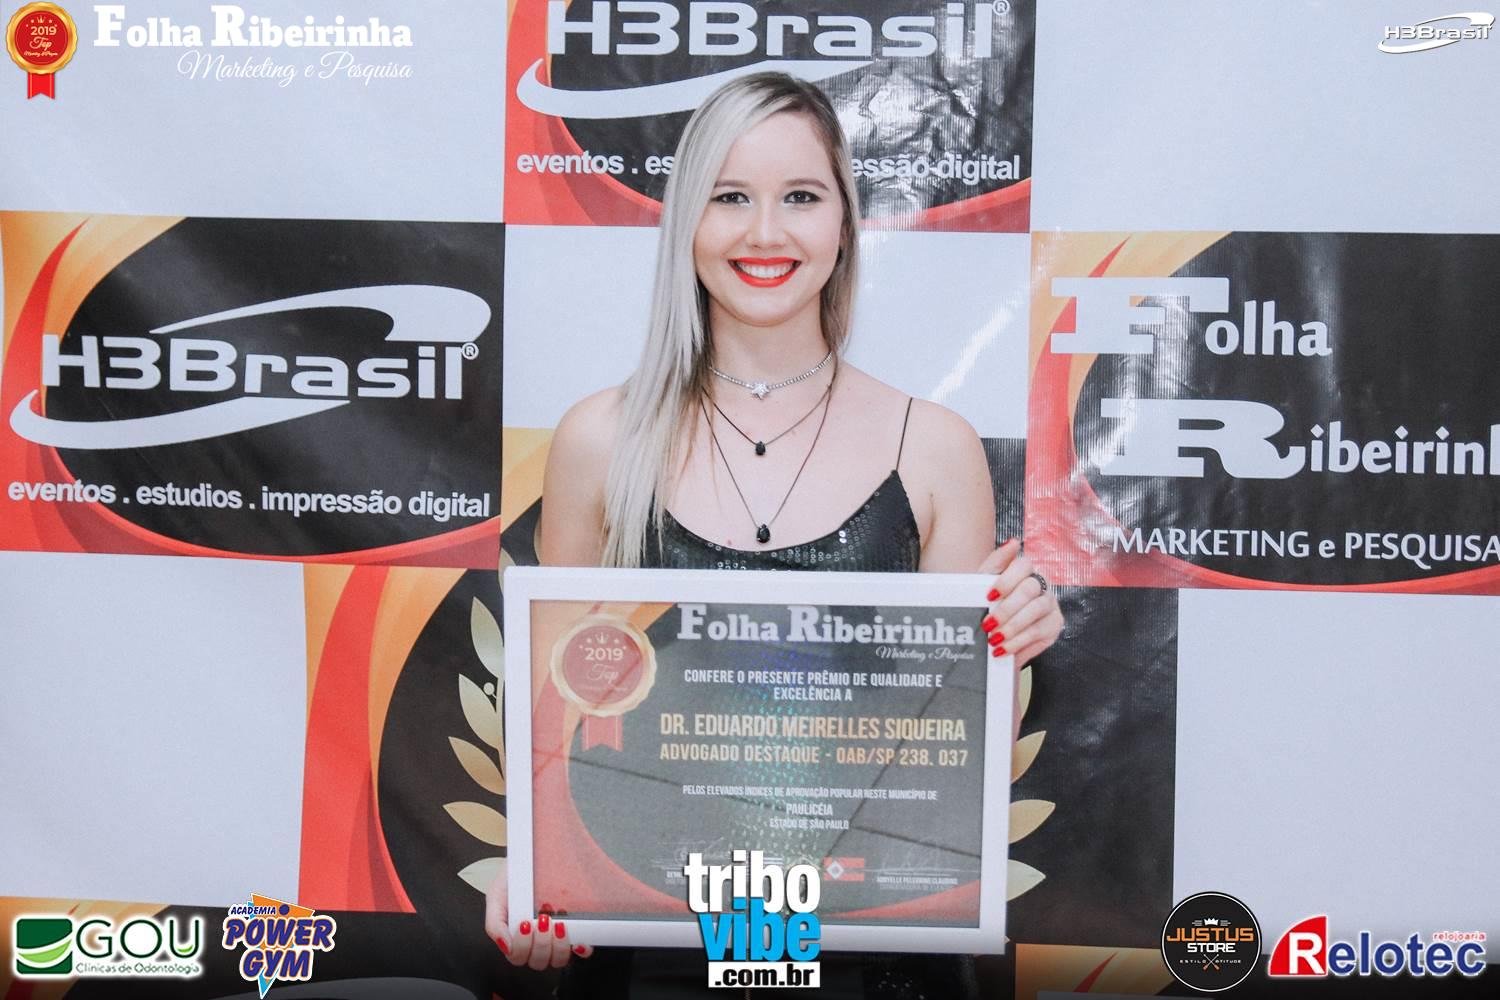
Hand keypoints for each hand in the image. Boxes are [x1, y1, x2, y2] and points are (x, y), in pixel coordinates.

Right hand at [485, 859, 591, 969]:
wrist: (533, 859)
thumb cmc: (513, 879)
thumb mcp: (496, 895)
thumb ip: (494, 922)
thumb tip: (505, 944)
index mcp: (515, 937)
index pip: (518, 957)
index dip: (522, 946)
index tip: (526, 924)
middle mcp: (535, 942)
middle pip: (539, 961)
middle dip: (542, 944)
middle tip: (543, 920)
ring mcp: (555, 938)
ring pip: (558, 960)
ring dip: (559, 947)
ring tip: (559, 924)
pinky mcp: (574, 931)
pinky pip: (581, 951)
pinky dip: (581, 949)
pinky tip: (579, 941)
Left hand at [978, 538, 1063, 668]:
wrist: (995, 630)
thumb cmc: (990, 602)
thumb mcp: (985, 582)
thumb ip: (997, 561)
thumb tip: (1013, 542)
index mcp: (1026, 570)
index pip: (1024, 565)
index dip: (1007, 580)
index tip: (989, 596)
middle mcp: (1042, 584)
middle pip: (1030, 590)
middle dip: (1007, 609)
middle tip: (987, 625)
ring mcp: (1051, 605)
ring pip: (1036, 612)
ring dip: (1012, 628)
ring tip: (994, 639)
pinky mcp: (1054, 625)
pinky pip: (1038, 633)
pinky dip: (1019, 643)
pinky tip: (1003, 649)